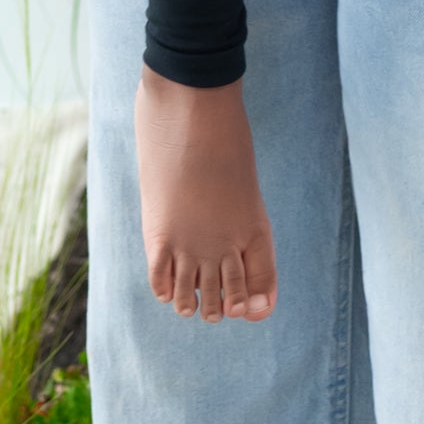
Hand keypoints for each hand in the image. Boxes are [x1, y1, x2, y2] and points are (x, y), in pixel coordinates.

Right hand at [136, 69, 276, 320]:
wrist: (194, 114)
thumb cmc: (225, 143)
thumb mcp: (244, 184)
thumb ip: (242, 219)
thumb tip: (234, 250)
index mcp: (255, 231)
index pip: (262, 286)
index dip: (256, 304)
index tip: (248, 309)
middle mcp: (226, 245)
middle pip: (227, 300)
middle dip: (222, 308)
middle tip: (216, 309)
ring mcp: (192, 244)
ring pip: (191, 298)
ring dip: (191, 305)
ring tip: (191, 306)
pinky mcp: (161, 237)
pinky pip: (160, 282)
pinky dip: (164, 290)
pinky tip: (166, 287)